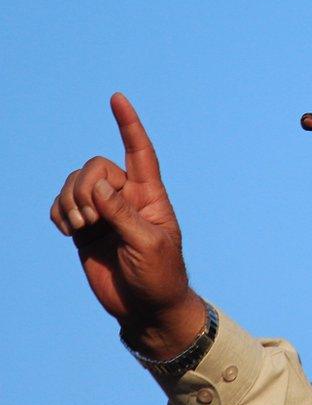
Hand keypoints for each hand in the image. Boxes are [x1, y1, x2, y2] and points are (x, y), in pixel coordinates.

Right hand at [51, 93, 204, 359]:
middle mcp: (127, 197)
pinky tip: (68, 230)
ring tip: (80, 228)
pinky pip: (62, 205)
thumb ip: (122, 214)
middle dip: (86, 186)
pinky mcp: (85, 229)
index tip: (117, 98)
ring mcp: (104, 212)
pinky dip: (59, 213)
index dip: (129, 125)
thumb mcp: (147, 244)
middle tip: (91, 218)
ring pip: (76, 183)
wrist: (146, 306)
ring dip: (70, 201)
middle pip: (97, 167)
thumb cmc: (159, 275)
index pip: (140, 152)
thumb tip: (98, 186)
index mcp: (150, 195)